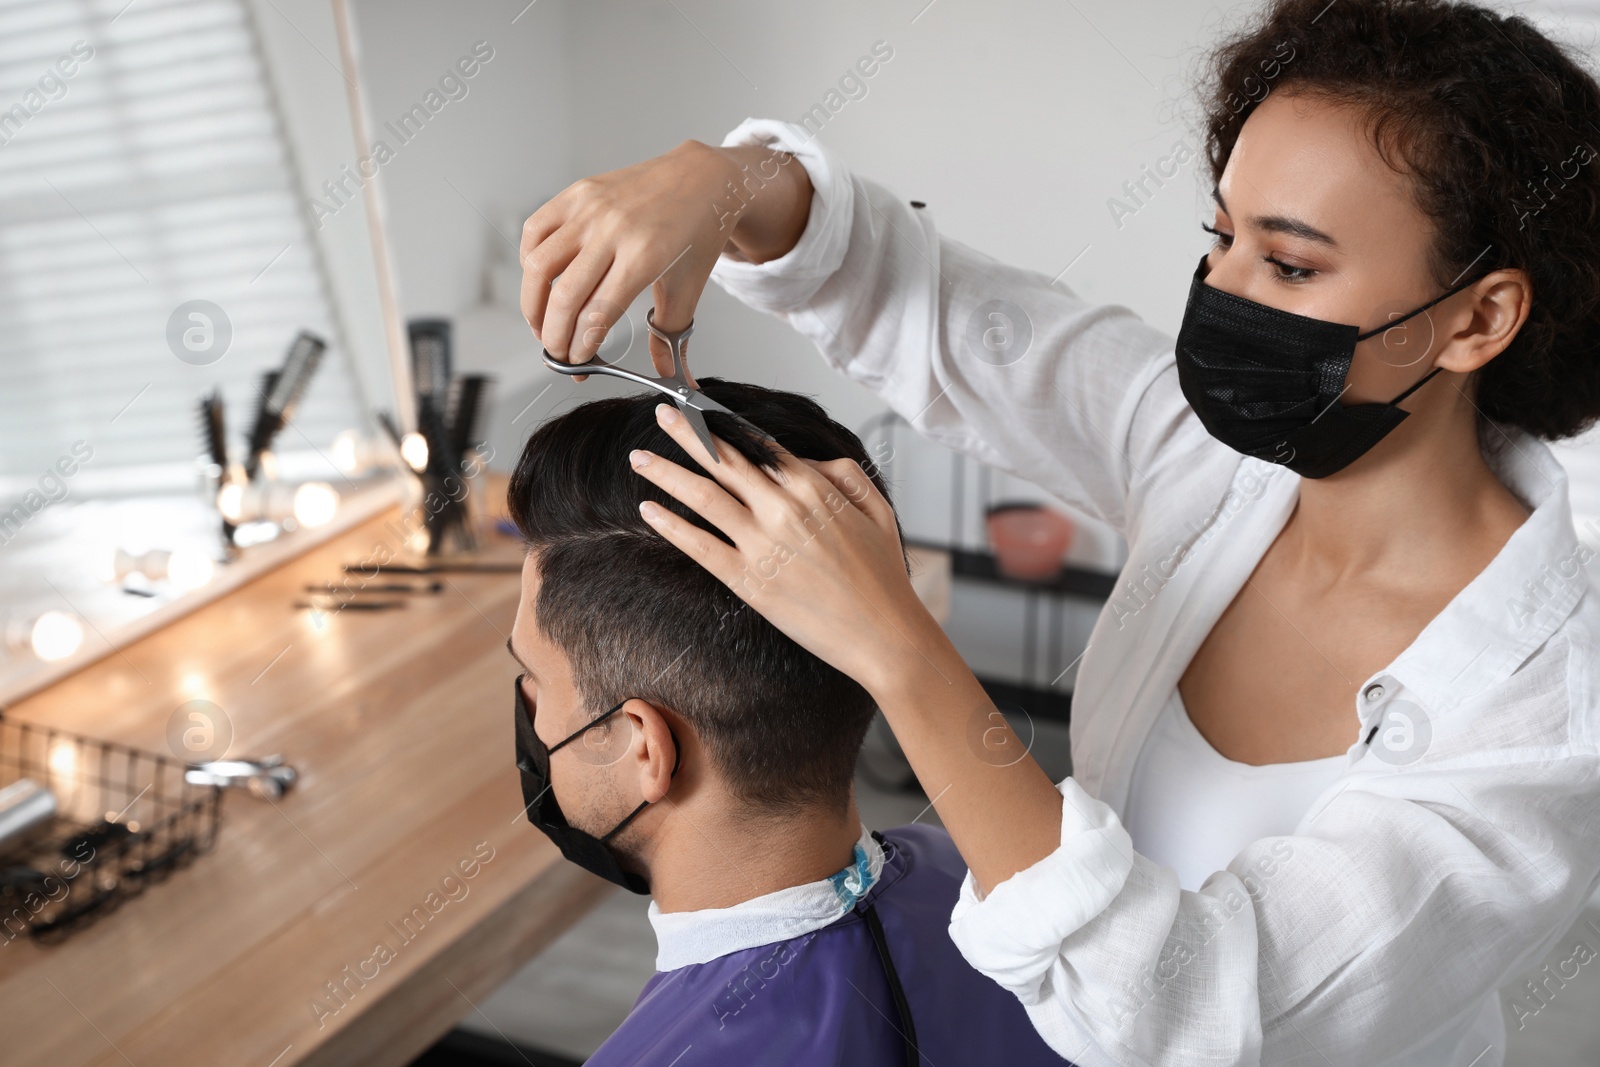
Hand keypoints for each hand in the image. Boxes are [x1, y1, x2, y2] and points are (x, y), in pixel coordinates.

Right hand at [520, 140, 811, 375]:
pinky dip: (530, 262)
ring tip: (542, 326)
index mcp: (644, 256)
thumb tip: (668, 376)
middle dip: (555, 335)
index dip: (580, 345)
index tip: (578, 364)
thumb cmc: (696, 234)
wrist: (701, 179)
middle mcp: (613, 230)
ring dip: (533, 305)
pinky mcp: (577, 193)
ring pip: (539, 265)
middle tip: (557, 355)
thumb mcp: (689, 287)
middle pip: (565, 296)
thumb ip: (670, 335)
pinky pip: (536, 231)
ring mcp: (591, 209)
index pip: (597, 313)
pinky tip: (541, 284)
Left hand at [627, 403, 935, 697]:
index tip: (700, 410)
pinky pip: (699, 546)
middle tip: (661, 414)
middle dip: (687, 432)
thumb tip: (803, 461)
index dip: (723, 424)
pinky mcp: (748, 581)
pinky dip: (670, 524)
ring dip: (666, 473)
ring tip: (639, 458)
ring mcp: (762, 545)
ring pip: (702, 496)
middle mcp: (782, 508)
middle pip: (722, 460)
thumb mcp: (877, 508)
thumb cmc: (883, 576)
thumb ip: (841, 473)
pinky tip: (648, 510)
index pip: (757, 444)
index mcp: (813, 487)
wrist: (884, 634)